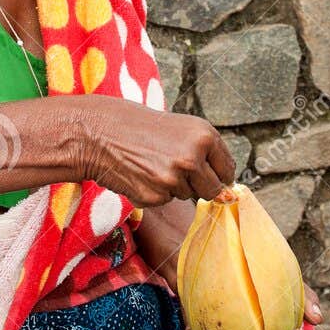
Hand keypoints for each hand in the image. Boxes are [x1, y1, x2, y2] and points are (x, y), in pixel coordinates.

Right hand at [74, 99, 235, 205]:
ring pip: (186, 195)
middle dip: (197, 184)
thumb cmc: (142, 128)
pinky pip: (164, 201)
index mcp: (205, 135)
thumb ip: (206, 155)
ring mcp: (174, 179)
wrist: (100, 132)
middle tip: (172, 166)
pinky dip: (153, 192)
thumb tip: (228, 195)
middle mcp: (193, 157)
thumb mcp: (181, 131)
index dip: (217, 173)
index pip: (228, 169)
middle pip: (212, 189)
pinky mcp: (155, 196)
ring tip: (151, 163)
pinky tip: (139, 174)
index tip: (204, 171)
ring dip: (172, 186)